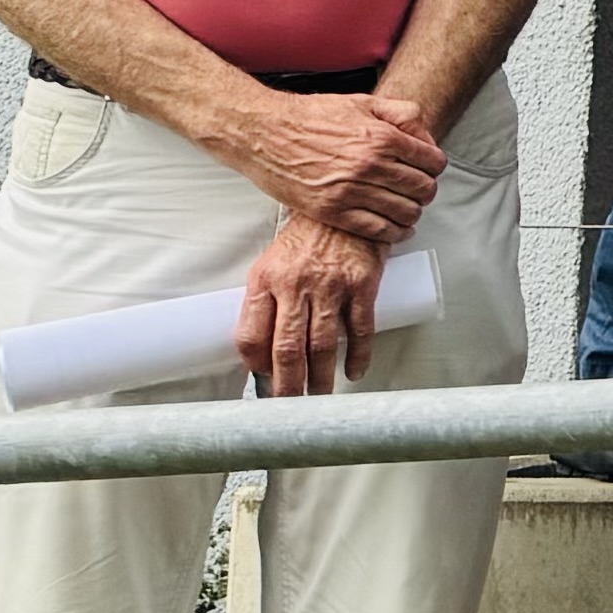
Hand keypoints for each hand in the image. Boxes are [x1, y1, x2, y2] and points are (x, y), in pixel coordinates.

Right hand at [220, 87, 442, 242]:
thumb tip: (426, 138)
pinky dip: (394, 233)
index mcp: (382, 137)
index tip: (427, 170)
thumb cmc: (312, 117)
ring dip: (412, 212)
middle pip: (423, 189)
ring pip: (405, 212)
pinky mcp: (330, 211)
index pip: (432, 162)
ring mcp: (350, 191)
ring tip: (406, 208)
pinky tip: (396, 228)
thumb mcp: (363, 103)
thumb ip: (402, 114)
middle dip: (425, 190)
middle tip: (416, 190)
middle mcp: (369, 165)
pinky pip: (377, 230)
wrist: (263, 133)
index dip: (434, 167)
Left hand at [237, 213, 393, 399]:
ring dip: (321, 377)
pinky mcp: (363, 284)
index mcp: (264, 281)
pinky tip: (355, 371)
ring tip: (319, 395)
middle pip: (287, 348)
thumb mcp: (271, 262)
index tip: (261, 380)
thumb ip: (265, 300)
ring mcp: (331, 286)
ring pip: (322, 345)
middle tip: (289, 404)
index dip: (254, 364)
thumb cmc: (306, 238)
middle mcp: (295, 285)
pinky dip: (358, 355)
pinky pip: (360, 329)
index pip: (250, 335)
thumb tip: (261, 348)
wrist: (343, 207)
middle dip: (287, 384)